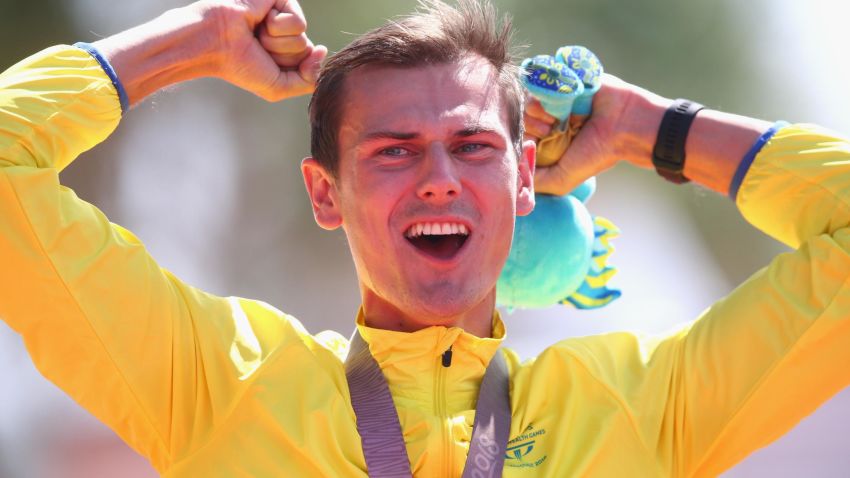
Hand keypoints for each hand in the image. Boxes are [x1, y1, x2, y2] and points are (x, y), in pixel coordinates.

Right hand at [94, 0, 326, 104]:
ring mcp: (285, 17)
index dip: (291, 71)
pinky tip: (259, 21)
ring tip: (257, 35)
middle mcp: (288, 35)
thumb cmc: (240, 66)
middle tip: (257, 47)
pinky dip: (277, 28)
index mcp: (286, 54)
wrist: (214, 42)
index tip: (265, 64)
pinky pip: (298, 23)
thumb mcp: (278, 87)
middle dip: (282, 56)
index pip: (311, 66)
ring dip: (277, 43)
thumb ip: (308, 80)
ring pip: (303, 39)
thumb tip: (322, 50)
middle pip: (307, 52)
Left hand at [524, 74, 640, 195]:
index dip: (522, 141)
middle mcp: (549, 118)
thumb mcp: (562, 179)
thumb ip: (536, 181)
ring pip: (525, 99)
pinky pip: (539, 79)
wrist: (624, 125)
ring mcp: (555, 97)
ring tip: (559, 119)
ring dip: (538, 111)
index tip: (538, 146)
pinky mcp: (563, 78)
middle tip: (552, 131)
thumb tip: (513, 179)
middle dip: (531, 126)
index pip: (518, 136)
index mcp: (547, 138)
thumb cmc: (596, 154)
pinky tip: (563, 102)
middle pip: (517, 117)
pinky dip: (547, 92)